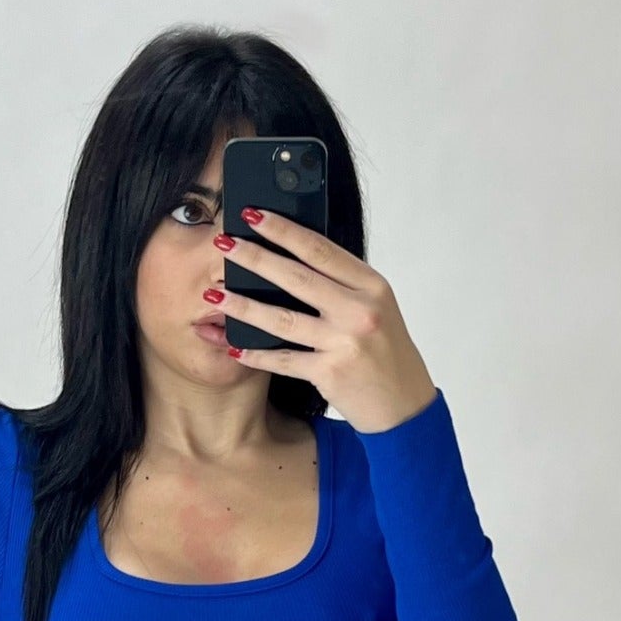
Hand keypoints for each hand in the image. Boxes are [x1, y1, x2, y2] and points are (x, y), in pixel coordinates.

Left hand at [212, 209, 439, 433]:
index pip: (320, 249)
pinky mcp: (330, 373)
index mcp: (371, 286)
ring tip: (215, 295)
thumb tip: (294, 258)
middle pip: (296, 277)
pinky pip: (284, 360)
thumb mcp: (376, 309)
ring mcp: (345, 343)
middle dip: (255, 258)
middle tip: (224, 244)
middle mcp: (360, 310)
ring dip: (244, 306)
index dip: (284, 230)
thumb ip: (343, 285)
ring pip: (283, 319)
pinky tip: (235, 347)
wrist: (405, 405)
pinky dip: (257, 354)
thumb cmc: (387, 354)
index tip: (254, 215)